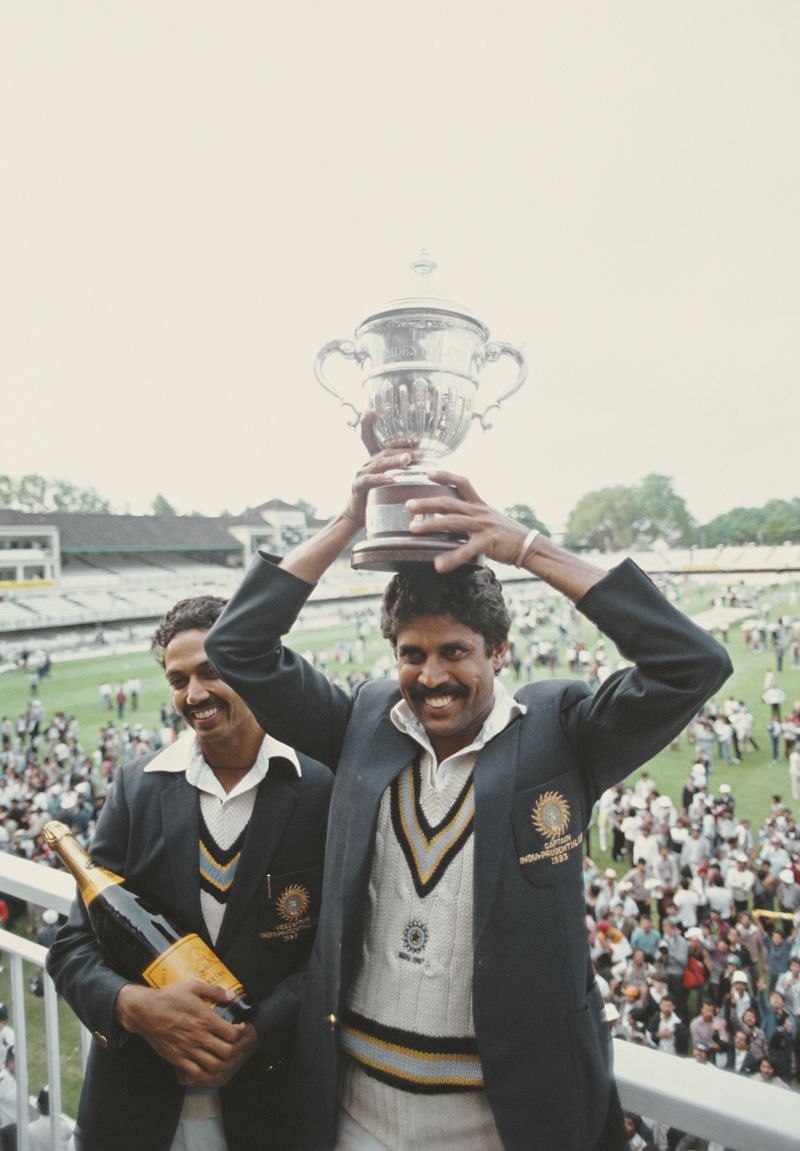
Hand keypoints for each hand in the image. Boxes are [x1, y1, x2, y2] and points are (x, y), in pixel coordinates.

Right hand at [116, 980, 257, 1086]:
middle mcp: (199, 1037)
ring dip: (225, 1065)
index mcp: (205, 1019)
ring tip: (228, 1059)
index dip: (241, 1033)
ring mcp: (188, 1050)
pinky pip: (196, 1074)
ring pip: (214, 1066)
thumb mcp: (193, 986)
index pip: (232, 1034)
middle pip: (227, 1053)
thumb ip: (215, 991)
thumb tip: (232, 996)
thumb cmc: (169, 998)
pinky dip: (207, 1075)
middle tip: (238, 1046)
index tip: (240, 1029)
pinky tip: (211, 1069)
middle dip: (237, 1051)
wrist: (146, 1011)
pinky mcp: (178, 1059)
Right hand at [341, 443, 423, 528]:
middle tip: (420, 453)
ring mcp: (362, 473)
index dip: (402, 440)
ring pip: (379, 463)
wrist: (358, 516)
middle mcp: (370, 463)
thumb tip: (426, 472)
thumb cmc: (378, 499)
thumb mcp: (393, 486)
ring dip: (394, 461)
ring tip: (407, 460)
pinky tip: (392, 479)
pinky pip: (369, 480)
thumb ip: (405, 476)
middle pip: (387, 451)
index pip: (391, 445)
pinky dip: (381, 479)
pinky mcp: (357, 486)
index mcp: (379, 460)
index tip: (416, 438)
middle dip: (403, 450)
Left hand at [405, 471, 528, 572]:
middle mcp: (480, 512)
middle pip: (449, 502)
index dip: (445, 475)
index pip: (462, 483)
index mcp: (479, 505)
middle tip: (407, 505)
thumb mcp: (489, 519)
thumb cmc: (507, 535)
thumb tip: (452, 520)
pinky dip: (451, 558)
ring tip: (413, 529)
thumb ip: (472, 516)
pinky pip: (466, 550)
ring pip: (453, 522)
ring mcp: (483, 525)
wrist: (530, 545)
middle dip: (427, 502)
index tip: (428, 472)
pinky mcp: (488, 541)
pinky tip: (439, 565)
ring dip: (431, 525)